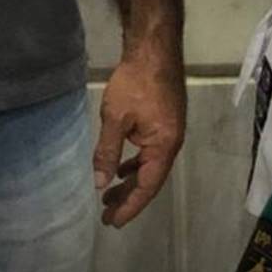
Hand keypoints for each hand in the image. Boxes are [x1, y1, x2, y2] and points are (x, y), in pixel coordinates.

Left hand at [93, 45, 185, 227]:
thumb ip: (108, 152)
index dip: (129, 206)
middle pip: (150, 180)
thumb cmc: (135, 83)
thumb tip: (100, 183)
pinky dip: (135, 164)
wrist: (154, 49)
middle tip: (106, 215)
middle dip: (128, 198)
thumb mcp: (116, 118)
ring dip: (130, 181)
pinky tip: (122, 168)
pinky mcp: (164, 123)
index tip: (112, 222)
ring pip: (149, 167)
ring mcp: (169, 132)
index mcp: (164, 146)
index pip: (147, 186)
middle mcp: (171, 143)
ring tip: (109, 195)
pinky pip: (149, 153)